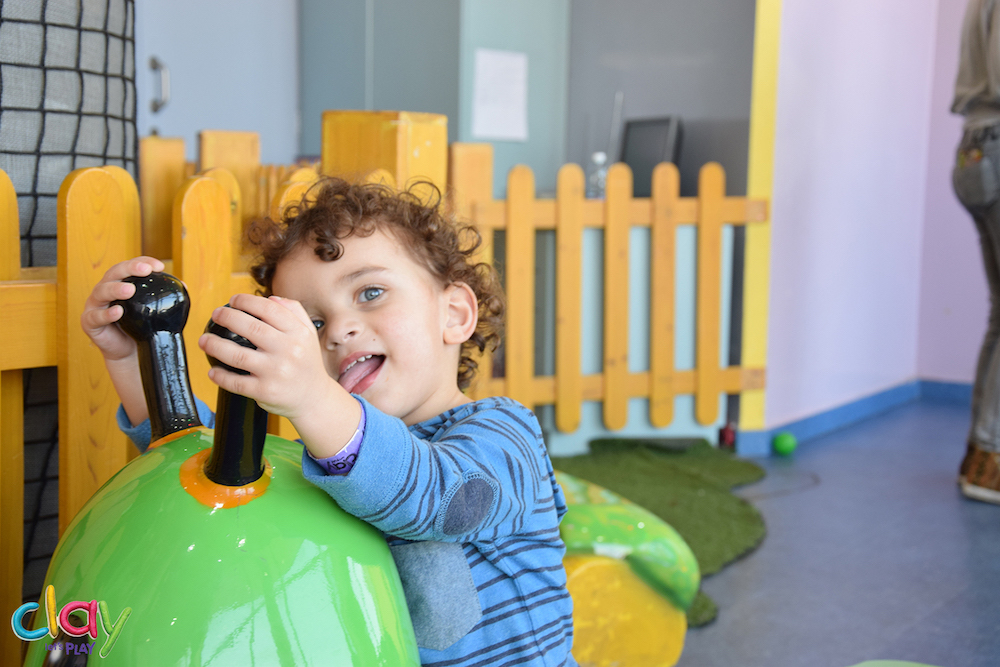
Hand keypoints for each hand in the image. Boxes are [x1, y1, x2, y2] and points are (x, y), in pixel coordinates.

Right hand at [81, 256, 165, 361]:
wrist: (129, 351)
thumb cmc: (140, 328)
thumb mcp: (155, 311)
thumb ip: (166, 298)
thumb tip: (183, 285)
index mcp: (121, 283)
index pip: (130, 266)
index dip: (143, 261)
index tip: (159, 266)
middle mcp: (106, 290)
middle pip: (114, 273)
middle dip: (129, 268)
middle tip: (145, 270)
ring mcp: (95, 305)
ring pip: (101, 292)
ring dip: (115, 289)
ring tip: (130, 290)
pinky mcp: (89, 322)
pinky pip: (95, 317)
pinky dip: (106, 314)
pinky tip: (118, 311)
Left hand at [197, 293, 338, 419]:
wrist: (314, 398)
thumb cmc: (307, 363)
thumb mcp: (309, 334)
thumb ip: (294, 311)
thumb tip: (271, 298)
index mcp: (298, 334)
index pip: (270, 309)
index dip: (247, 301)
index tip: (233, 301)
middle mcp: (289, 351)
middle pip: (251, 328)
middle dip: (227, 317)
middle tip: (216, 315)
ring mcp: (276, 372)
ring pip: (237, 355)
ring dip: (215, 345)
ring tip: (204, 340)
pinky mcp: (265, 391)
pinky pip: (236, 382)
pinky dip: (221, 376)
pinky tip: (213, 371)